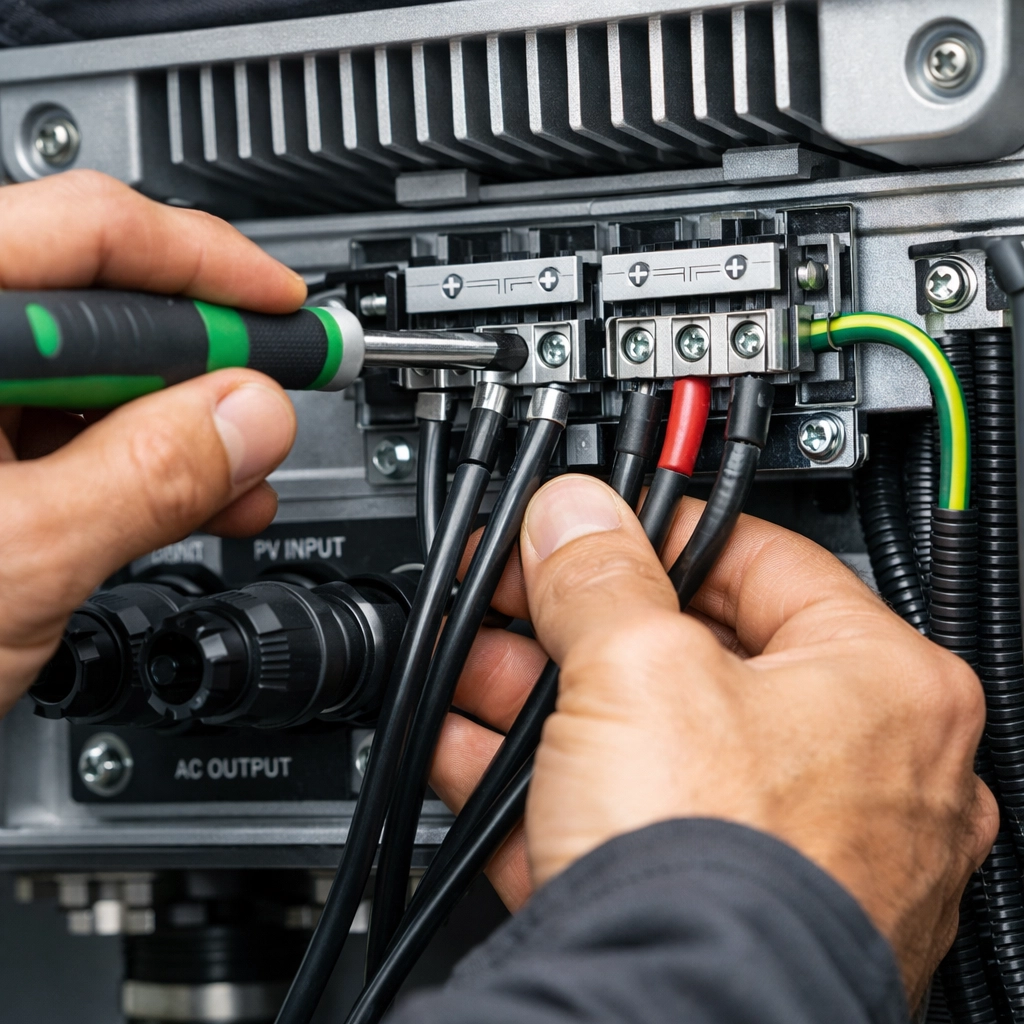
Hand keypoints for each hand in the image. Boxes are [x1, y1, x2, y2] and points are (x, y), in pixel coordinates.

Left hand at [0, 170, 304, 715]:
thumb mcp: (12, 562)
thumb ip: (149, 474)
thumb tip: (253, 414)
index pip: (85, 234)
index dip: (209, 269)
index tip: (283, 312)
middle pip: (88, 303)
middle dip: (201, 364)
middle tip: (274, 403)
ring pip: (76, 374)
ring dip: (171, 425)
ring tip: (239, 478)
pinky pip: (47, 426)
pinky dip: (121, 461)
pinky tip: (178, 499)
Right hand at [430, 473, 997, 1003]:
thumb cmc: (720, 870)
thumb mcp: (636, 669)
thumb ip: (599, 575)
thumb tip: (575, 517)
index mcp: (884, 689)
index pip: (764, 562)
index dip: (661, 532)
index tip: (594, 529)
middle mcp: (860, 773)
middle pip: (690, 657)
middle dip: (577, 623)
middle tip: (517, 598)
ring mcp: (786, 847)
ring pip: (643, 741)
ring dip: (543, 700)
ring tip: (471, 671)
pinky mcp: (714, 905)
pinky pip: (623, 817)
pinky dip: (547, 783)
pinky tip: (474, 755)